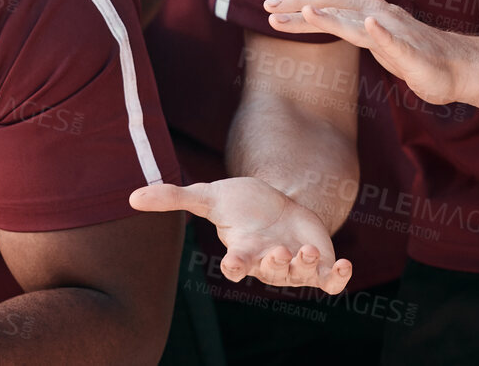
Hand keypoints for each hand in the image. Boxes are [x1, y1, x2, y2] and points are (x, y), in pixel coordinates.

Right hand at [131, 179, 351, 293]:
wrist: (276, 203)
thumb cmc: (238, 204)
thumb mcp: (207, 196)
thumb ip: (173, 198)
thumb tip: (132, 198)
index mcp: (243, 251)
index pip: (236, 264)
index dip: (235, 265)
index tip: (232, 262)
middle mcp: (268, 262)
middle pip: (271, 271)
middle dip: (276, 264)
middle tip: (279, 251)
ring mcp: (294, 265)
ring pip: (300, 275)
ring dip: (305, 266)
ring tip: (306, 249)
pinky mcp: (318, 264)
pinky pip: (330, 281)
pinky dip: (339, 278)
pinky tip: (346, 266)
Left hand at [264, 0, 478, 106]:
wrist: (459, 68)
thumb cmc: (411, 50)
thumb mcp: (367, 28)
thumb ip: (338, 10)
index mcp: (365, 11)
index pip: (325, 2)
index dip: (296, 3)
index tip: (266, 5)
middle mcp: (377, 15)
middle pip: (334, 6)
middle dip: (300, 6)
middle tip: (269, 7)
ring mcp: (394, 32)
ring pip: (358, 22)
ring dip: (333, 18)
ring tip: (308, 13)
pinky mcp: (412, 51)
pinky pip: (395, 41)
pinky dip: (381, 33)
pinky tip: (369, 26)